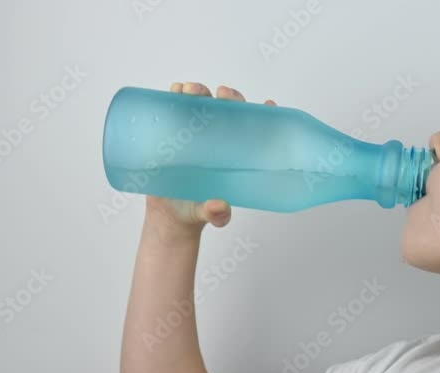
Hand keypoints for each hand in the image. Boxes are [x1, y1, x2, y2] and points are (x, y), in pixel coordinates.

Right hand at [144, 81, 277, 236]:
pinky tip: (174, 91)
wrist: (169, 214)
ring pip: (200, 104)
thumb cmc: (198, 209)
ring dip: (199, 92)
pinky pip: (174, 109)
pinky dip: (174, 96)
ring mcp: (195, 135)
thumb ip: (216, 214)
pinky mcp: (172, 133)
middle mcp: (217, 140)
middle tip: (223, 94)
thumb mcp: (210, 214)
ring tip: (190, 91)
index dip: (264, 115)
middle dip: (229, 97)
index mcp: (235, 155)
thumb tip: (219, 207)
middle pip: (227, 110)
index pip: (253, 130)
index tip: (269, 105)